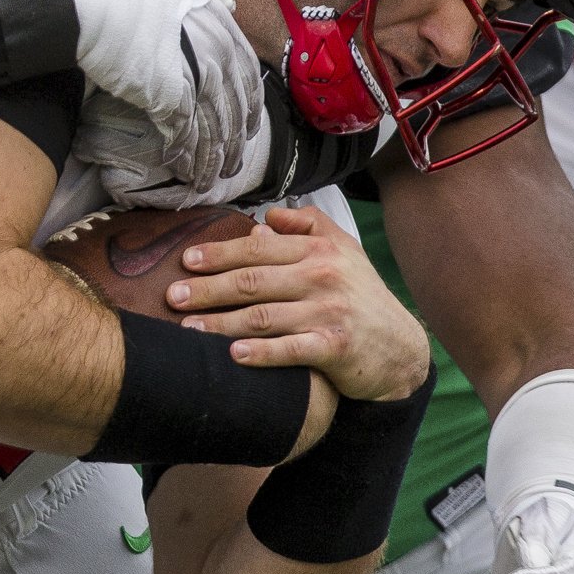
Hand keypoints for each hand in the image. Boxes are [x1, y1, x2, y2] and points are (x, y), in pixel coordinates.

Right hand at [68, 0, 264, 197]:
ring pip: (213, 129)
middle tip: (230, 167)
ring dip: (209, 160)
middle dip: (233, 144)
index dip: (248, 109)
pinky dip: (183, 155)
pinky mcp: (170, 98)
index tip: (246, 129)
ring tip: (205, 180)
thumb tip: (228, 1)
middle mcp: (217, 55)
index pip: (248, 78)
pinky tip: (179, 168)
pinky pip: (184, 135)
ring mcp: (196, 78)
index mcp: (223, 28)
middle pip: (234, 111)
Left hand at [167, 206, 430, 403]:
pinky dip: (261, 353)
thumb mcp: (344, 251)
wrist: (400, 348)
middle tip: (172, 295)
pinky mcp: (335, 348)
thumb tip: (266, 218)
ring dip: (220, 323)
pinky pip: (291, 350)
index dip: (219, 253)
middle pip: (252, 281)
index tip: (186, 260)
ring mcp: (328, 313)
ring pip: (262, 317)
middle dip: (208, 288)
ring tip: (187, 328)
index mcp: (318, 250)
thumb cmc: (363, 297)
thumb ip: (307, 226)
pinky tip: (232, 356)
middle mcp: (322, 277)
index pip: (258, 249)